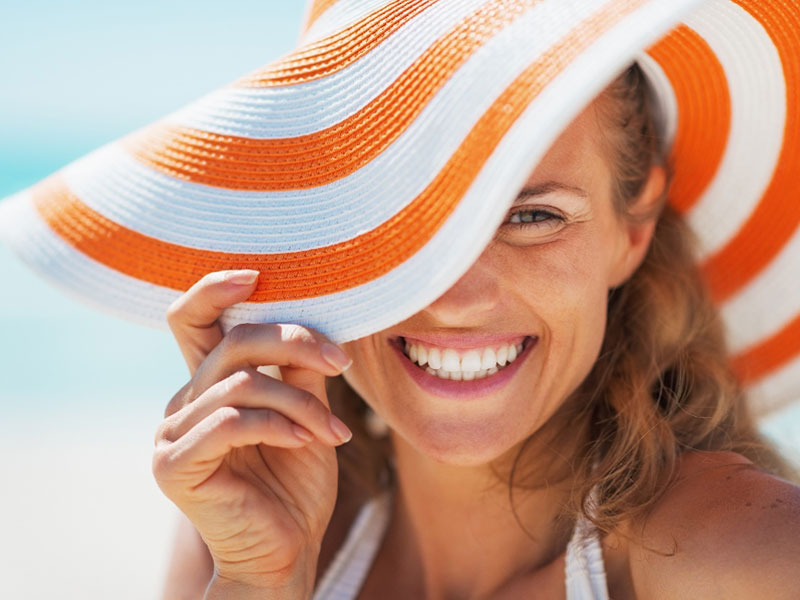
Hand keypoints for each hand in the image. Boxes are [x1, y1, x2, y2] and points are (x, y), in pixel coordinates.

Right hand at [152, 270, 351, 596]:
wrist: (286, 551)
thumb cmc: (296, 481)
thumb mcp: (305, 412)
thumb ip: (299, 368)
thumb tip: (315, 318)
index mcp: (207, 384)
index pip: (191, 319)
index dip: (214, 288)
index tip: (257, 275)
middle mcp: (182, 402)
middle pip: (233, 342)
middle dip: (294, 342)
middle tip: (339, 364)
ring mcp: (171, 434)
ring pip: (241, 383)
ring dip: (300, 402)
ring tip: (335, 432)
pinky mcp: (175, 466)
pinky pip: (232, 421)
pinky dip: (278, 425)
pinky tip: (305, 443)